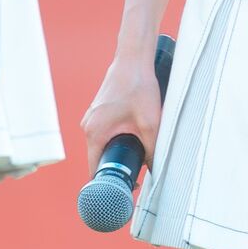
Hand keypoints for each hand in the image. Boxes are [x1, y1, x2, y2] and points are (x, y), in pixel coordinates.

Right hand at [81, 54, 162, 177]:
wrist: (134, 57)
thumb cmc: (139, 87)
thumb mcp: (150, 123)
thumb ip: (153, 149)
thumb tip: (158, 170)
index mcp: (94, 133)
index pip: (94, 169)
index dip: (105, 183)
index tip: (120, 191)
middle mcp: (88, 126)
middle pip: (98, 157)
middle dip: (115, 167)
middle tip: (135, 175)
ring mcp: (92, 116)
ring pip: (102, 143)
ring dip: (116, 150)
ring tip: (136, 155)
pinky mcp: (99, 109)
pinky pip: (104, 130)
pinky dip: (115, 137)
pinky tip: (131, 136)